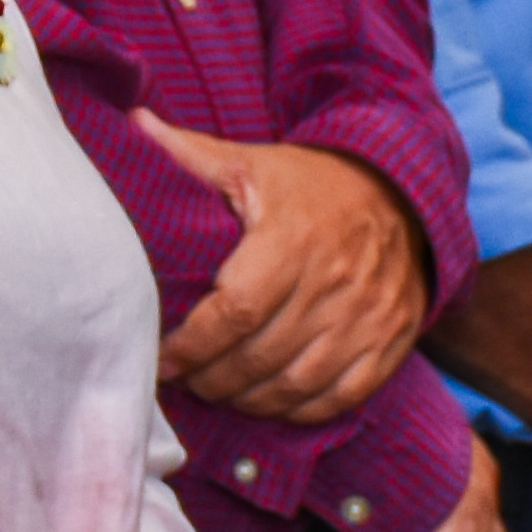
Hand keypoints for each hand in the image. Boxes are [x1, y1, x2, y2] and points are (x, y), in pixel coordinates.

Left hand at [137, 118, 432, 428]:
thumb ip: (190, 154)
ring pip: (299, 383)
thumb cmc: (308, 183)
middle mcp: (335, 282)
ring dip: (251, 400)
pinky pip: (344, 394)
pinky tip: (270, 403)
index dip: (194, 345)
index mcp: (292, 239)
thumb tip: (132, 122)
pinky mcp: (392, 338)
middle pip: (262, 356)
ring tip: (218, 393)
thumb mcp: (250, 162)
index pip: (237, 310)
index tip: (163, 360)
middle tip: (185, 382)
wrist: (400, 193)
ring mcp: (369, 316)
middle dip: (214, 379)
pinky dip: (302, 409)